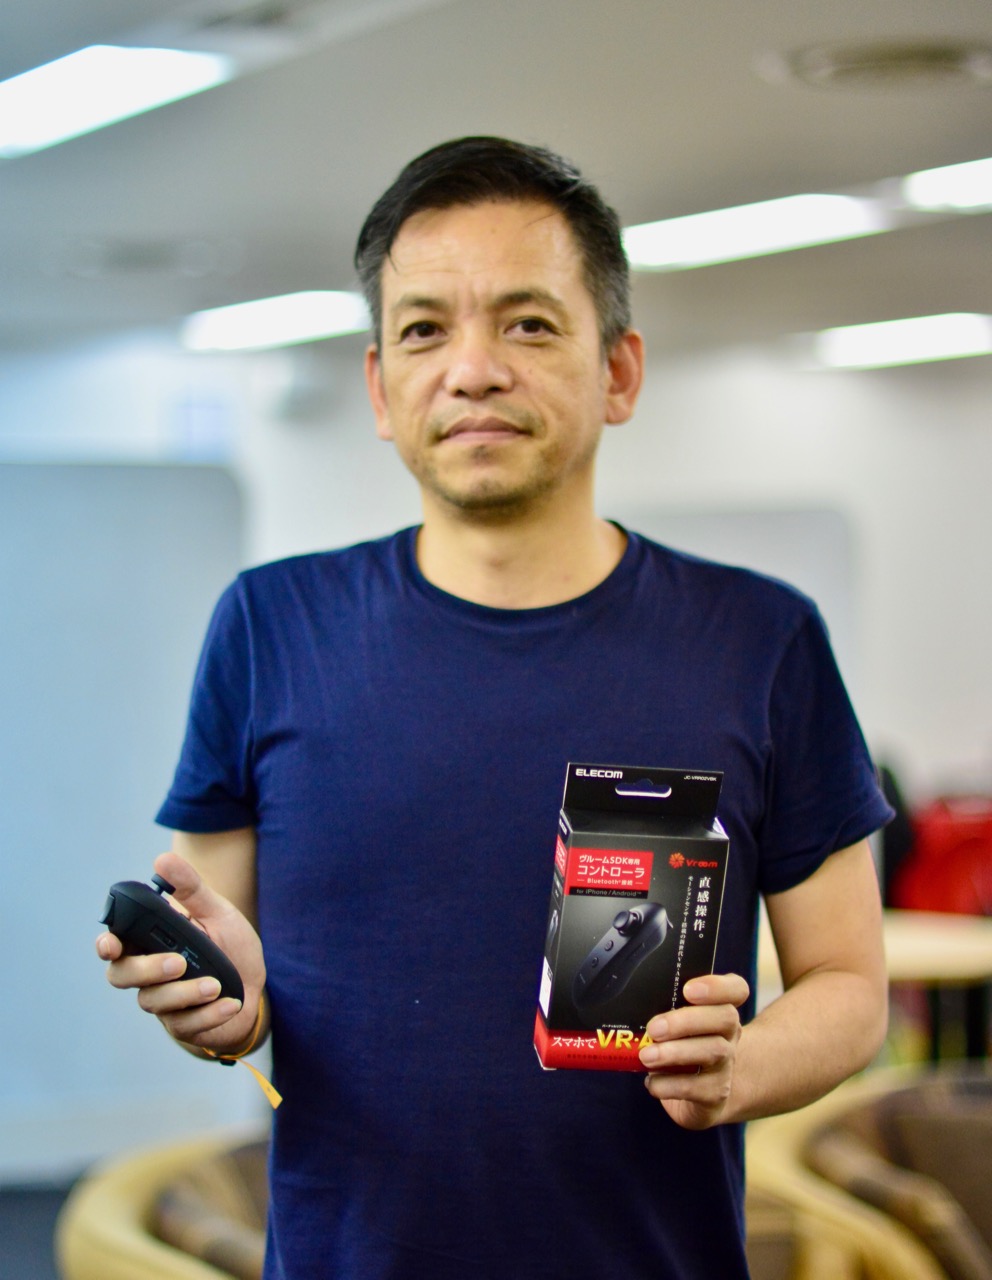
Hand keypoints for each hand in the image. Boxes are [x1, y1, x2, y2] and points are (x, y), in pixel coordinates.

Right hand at [96, 850, 266, 1055]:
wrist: (255, 984)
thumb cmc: (229, 945)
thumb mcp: (217, 912)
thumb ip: (190, 889)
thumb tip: (162, 859)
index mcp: (150, 943)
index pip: (116, 945)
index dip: (107, 945)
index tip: (110, 943)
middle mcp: (149, 975)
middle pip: (122, 977)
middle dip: (147, 970)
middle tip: (178, 962)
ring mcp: (164, 1003)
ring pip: (155, 1003)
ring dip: (186, 993)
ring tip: (216, 984)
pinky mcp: (184, 1027)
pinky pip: (187, 1026)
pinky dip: (210, 1014)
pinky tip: (231, 1002)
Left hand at [638, 973, 748, 1129]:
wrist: (703, 1095)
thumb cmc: (680, 1047)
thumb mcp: (674, 1025)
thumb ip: (661, 1010)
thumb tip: (626, 1005)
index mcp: (720, 1009)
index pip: (737, 989)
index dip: (717, 986)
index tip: (688, 989)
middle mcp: (729, 1034)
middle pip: (725, 1017)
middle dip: (686, 1021)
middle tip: (654, 1028)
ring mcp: (726, 1065)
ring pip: (713, 1051)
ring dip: (675, 1053)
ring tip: (646, 1056)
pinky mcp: (716, 1095)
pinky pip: (696, 1088)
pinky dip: (668, 1085)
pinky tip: (651, 1082)